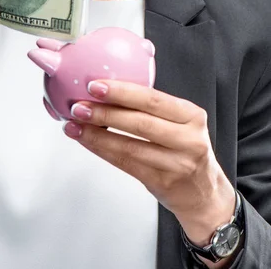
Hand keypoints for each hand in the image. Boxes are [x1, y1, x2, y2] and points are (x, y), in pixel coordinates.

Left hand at [63, 80, 235, 248]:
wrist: (203, 193)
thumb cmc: (184, 149)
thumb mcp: (180, 122)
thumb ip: (151, 107)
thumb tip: (106, 89)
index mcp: (191, 115)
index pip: (152, 99)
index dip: (122, 91)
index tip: (95, 85)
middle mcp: (188, 139)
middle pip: (140, 122)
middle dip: (104, 112)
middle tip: (79, 106)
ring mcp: (177, 163)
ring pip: (129, 146)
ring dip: (97, 134)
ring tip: (75, 124)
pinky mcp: (162, 182)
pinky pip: (125, 163)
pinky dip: (102, 149)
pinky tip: (86, 140)